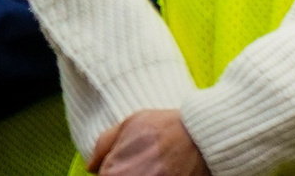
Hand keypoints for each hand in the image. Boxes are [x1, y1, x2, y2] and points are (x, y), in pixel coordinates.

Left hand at [89, 108, 208, 175]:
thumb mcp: (131, 123)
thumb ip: (104, 144)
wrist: (203, 136)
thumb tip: (91, 166)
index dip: (114, 168)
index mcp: (111, 173)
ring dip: (141, 174)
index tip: (128, 161)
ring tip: (155, 166)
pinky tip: (164, 170)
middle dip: (126, 172)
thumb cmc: (167, 127)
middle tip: (144, 162)